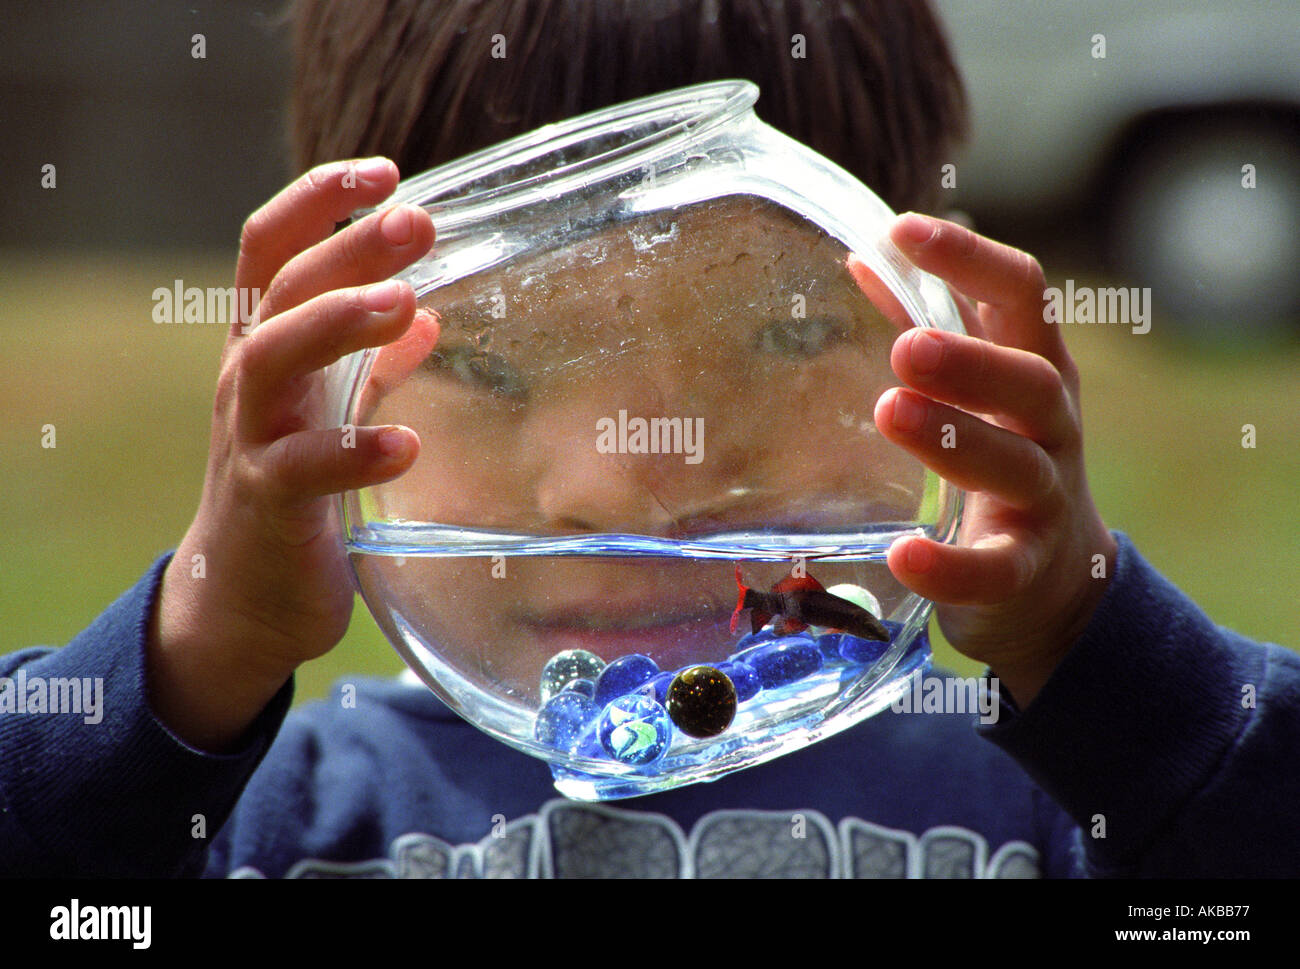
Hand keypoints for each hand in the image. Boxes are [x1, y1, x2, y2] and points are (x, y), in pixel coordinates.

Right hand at [147, 158, 438, 750]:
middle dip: (347, 248)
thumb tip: (430, 314)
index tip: (387, 172)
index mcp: (264, 344)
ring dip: (338, 324)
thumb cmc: (290, 487)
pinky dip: (355, 451)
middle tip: (418, 221)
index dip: (318, 201)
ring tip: (405, 305)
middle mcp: (247, 379)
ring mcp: (251, 438)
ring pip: (272, 358)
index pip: (273, 248)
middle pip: (282, 290)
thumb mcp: (324, 410)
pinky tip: (407, 443)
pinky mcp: (268, 501)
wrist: (242, 591)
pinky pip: (304, 468)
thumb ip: (370, 364)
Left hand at [864, 213, 1116, 707]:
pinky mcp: (1023, 569)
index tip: (903, 229)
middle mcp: (1053, 426)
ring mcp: (1045, 499)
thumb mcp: (979, 387)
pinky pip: (995, 569)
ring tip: (890, 411)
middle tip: (906, 347)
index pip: (1021, 295)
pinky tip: (902, 553)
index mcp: (1036, 366)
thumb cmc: (1003, 456)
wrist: (1054, 580)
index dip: (970, 259)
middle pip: (1033, 382)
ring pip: (1018, 466)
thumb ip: (928, 322)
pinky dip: (951, 565)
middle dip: (972, 361)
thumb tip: (866, 257)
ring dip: (956, 439)